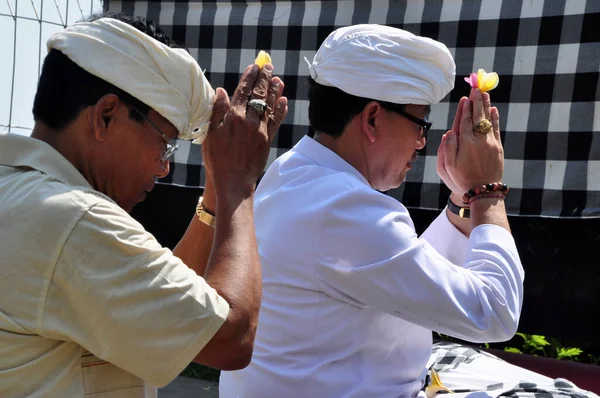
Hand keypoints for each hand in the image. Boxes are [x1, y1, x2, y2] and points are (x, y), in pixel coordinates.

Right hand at [202, 63, 287, 194]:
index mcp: (234, 117)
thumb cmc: (218, 159)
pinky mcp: (267, 139)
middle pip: (259, 94)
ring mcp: (261, 130)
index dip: (250, 77)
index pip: (243, 91)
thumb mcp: (211, 134)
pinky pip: (276, 121)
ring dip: (274, 90)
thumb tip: (221, 91)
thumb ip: (217, 111)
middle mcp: (249, 120)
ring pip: (270, 105)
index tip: (254, 66)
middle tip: (268, 67)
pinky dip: (280, 109)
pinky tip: (283, 100)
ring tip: (277, 79)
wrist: (234, 181)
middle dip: (264, 79)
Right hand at [437, 88, 502, 194]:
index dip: (466, 108)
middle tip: (477, 89)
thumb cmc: (462, 179)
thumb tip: (449, 132)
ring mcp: (490, 143)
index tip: (466, 97)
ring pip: (488, 120)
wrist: (483, 190)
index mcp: (465, 144)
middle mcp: (479, 140)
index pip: (465, 121)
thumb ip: (447, 148)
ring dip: (486, 106)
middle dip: (477, 102)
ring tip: (484, 94)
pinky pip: (496, 128)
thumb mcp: (448, 167)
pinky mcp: (498, 147)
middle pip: (478, 116)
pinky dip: (495, 118)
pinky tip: (493, 109)